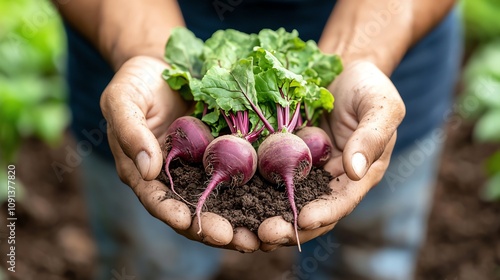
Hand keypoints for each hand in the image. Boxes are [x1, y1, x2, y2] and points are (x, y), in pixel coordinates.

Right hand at [100, 56, 260, 251]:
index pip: (159, 202)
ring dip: (241, 219)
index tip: (197, 226)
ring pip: (220, 200)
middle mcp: (174, 177)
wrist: (162, 64)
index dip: (177, 216)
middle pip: (194, 211)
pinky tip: (274, 200)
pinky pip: (238, 174)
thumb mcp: (122, 101)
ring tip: (263, 235)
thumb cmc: (135, 82)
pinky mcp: (220, 153)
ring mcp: (200, 167)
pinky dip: (254, 190)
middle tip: (241, 241)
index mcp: (144, 173)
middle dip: (217, 229)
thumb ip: (130, 134)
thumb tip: (148, 171)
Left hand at [257, 61, 405, 250]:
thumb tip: (355, 171)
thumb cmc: (369, 88)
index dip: (324, 213)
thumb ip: (372, 137)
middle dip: (288, 227)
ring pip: (283, 200)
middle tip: (265, 235)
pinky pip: (266, 175)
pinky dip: (251, 189)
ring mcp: (303, 170)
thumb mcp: (381, 107)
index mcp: (358, 176)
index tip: (304, 219)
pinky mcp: (281, 156)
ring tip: (245, 229)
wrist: (342, 70)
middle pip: (309, 212)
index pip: (341, 201)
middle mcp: (328, 179)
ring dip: (265, 216)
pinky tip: (232, 197)